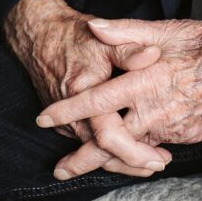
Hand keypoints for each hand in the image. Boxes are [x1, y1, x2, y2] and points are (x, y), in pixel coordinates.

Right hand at [4, 0, 170, 176]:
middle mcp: (72, 116)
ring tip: (151, 160)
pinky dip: (108, 148)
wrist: (40, 36)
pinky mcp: (66, 122)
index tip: (159, 159)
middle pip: (103, 153)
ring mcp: (67, 122)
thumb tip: (153, 55)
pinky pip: (88, 142)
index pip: (109, 137)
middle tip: (161, 163)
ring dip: (121, 157)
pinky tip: (130, 145)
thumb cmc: (75, 36)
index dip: (135, 152)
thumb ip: (130, 49)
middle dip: (132, 163)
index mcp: (83, 95)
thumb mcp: (105, 39)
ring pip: (95, 151)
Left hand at [36, 17, 201, 179]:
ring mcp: (173, 127)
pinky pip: (159, 143)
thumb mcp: (164, 29)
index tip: (44, 118)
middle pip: (110, 142)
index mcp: (146, 80)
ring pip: (134, 147)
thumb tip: (94, 26)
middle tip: (61, 169)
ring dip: (112, 156)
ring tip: (93, 162)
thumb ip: (125, 31)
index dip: (68, 111)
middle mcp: (156, 109)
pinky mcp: (188, 137)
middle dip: (82, 159)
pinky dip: (145, 145)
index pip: (97, 100)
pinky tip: (138, 142)